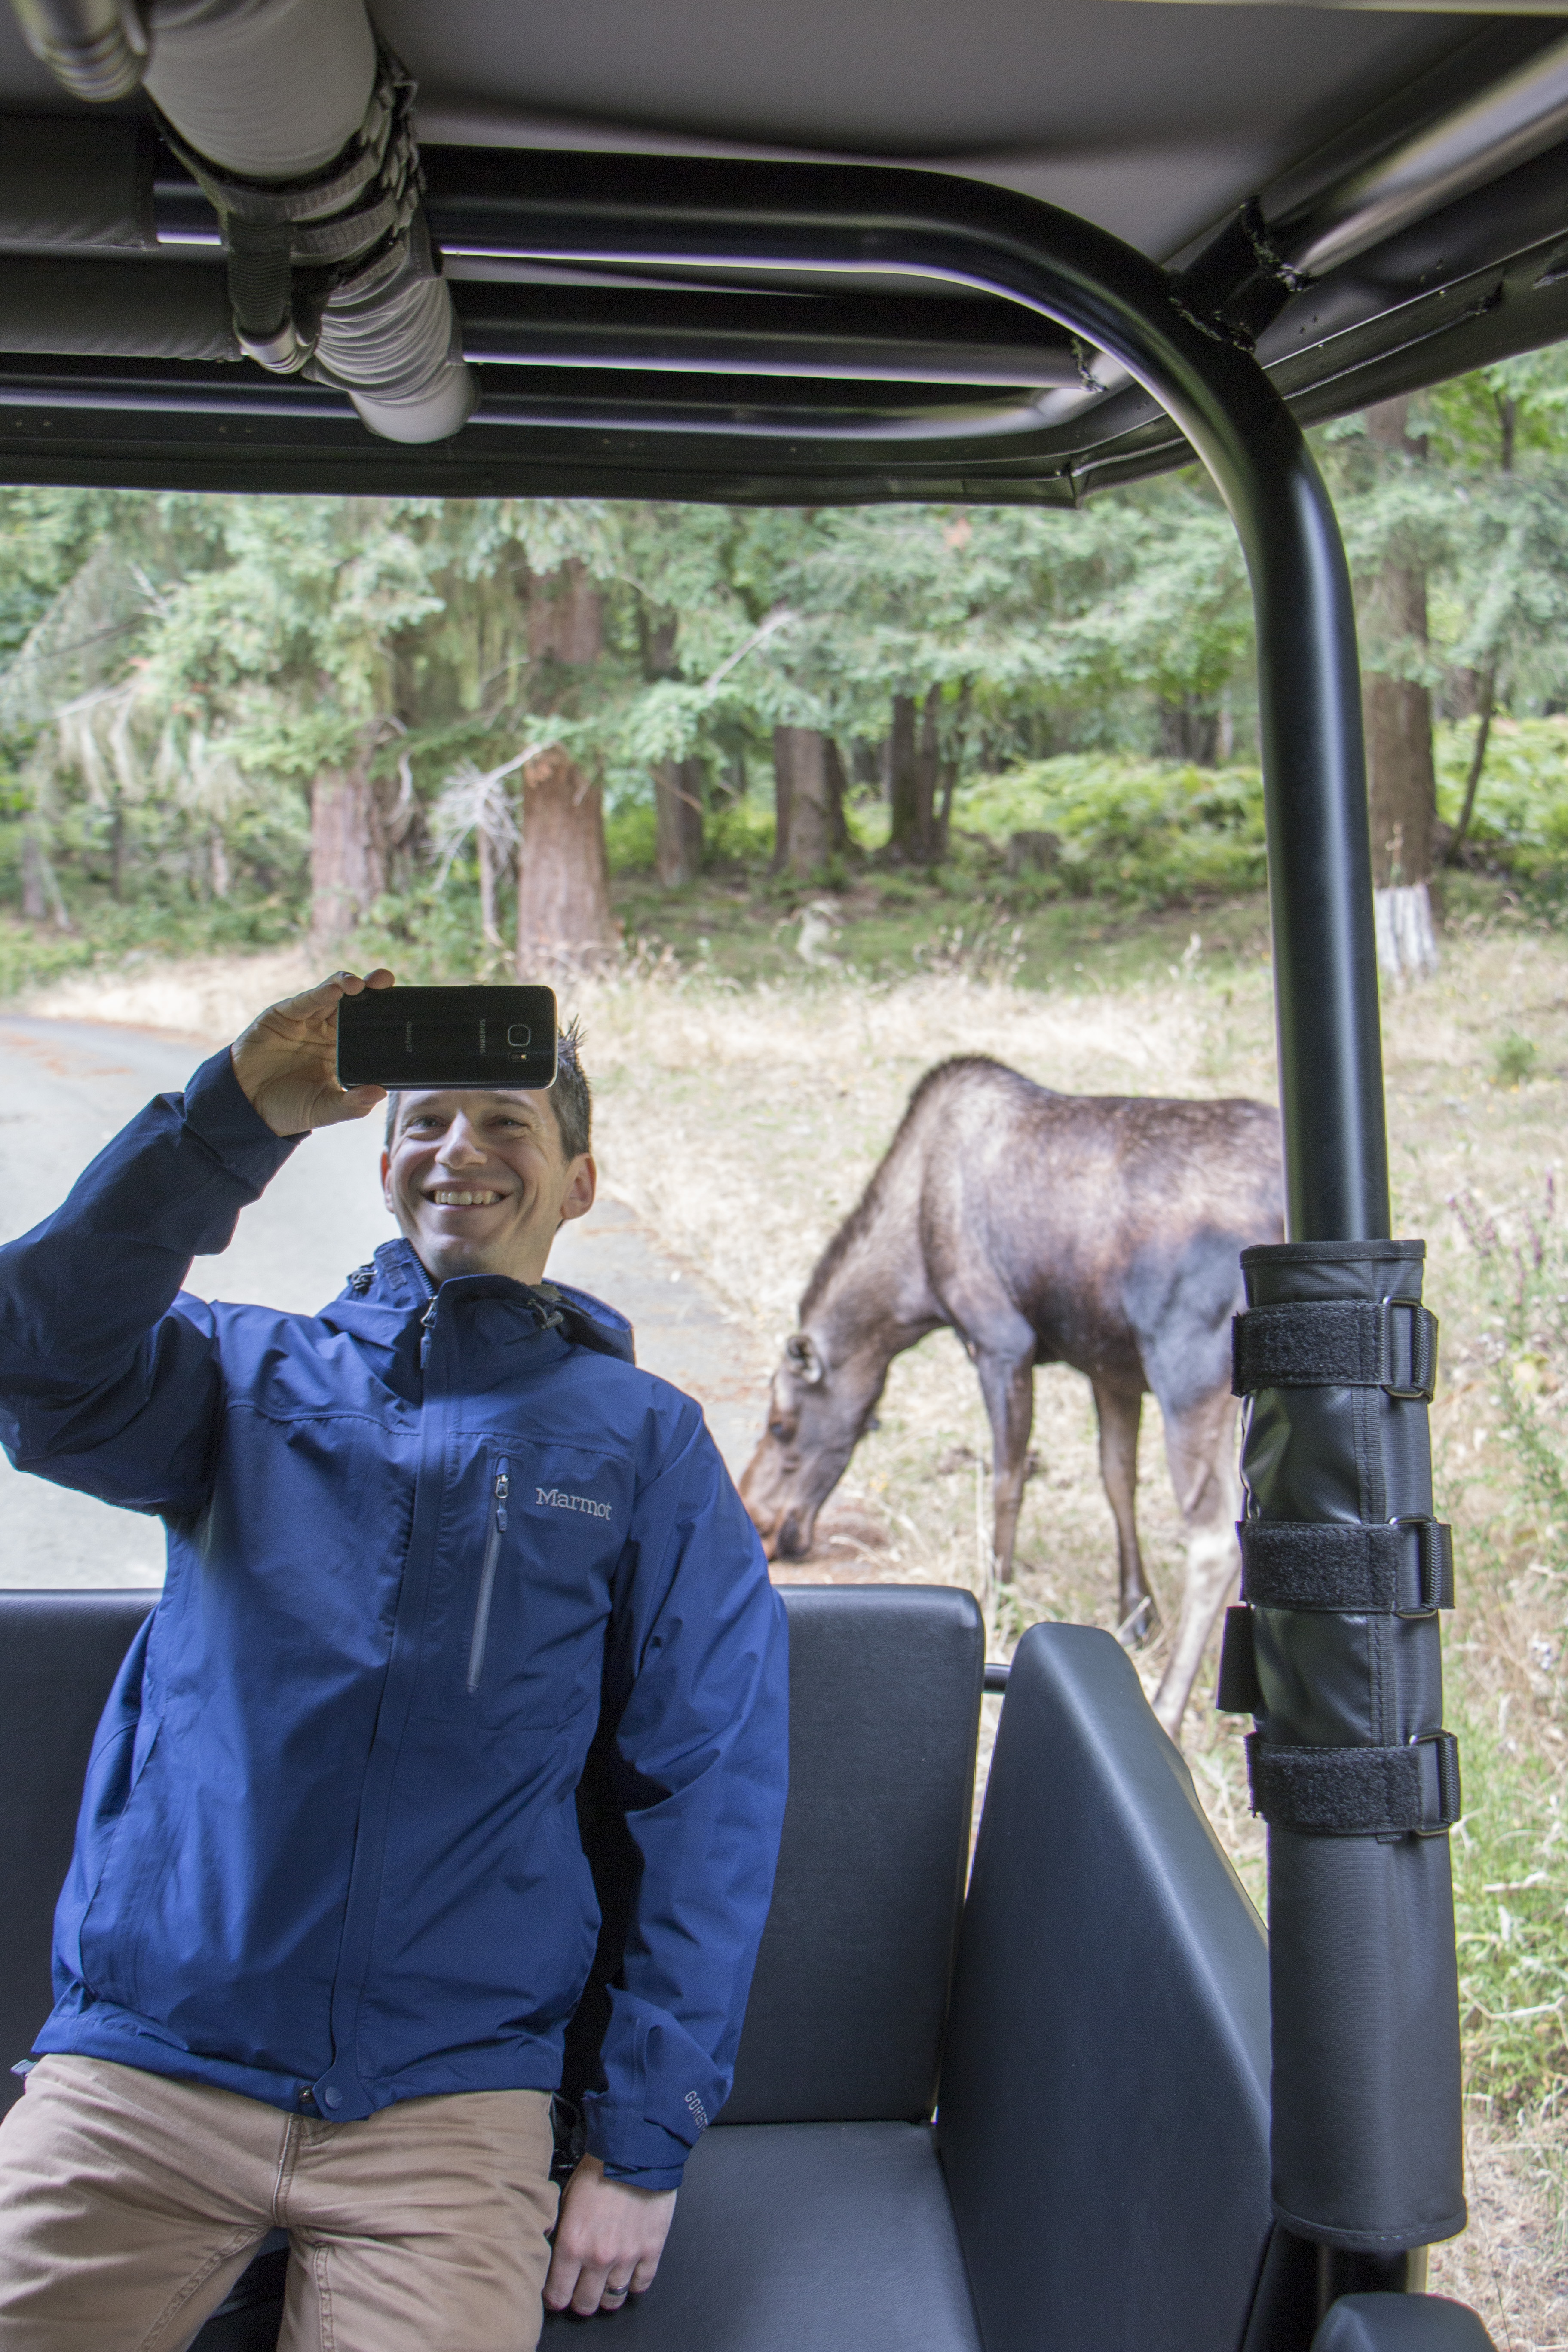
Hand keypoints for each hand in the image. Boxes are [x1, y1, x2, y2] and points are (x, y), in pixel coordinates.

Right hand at [231, 969, 394, 1137]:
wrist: (247, 1107)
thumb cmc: (288, 1108)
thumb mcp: (325, 1110)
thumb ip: (352, 1105)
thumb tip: (381, 1093)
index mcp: (344, 1051)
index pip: (369, 1026)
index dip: (384, 1013)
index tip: (404, 1006)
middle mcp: (328, 1032)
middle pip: (356, 1004)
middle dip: (372, 990)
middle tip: (387, 981)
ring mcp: (307, 1021)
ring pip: (332, 996)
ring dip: (348, 985)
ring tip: (361, 985)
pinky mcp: (284, 1015)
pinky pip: (306, 1001)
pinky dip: (321, 992)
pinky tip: (336, 989)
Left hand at [543, 2154, 676, 2316]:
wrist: (635, 2149)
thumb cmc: (600, 2168)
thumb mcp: (566, 2198)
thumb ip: (561, 2232)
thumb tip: (555, 2254)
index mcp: (572, 2244)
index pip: (557, 2295)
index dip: (555, 2296)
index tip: (557, 2291)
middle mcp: (598, 2258)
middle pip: (585, 2304)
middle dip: (580, 2299)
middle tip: (580, 2288)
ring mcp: (627, 2257)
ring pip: (613, 2300)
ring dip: (606, 2294)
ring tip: (604, 2282)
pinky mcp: (651, 2250)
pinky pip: (641, 2285)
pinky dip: (634, 2283)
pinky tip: (628, 2272)